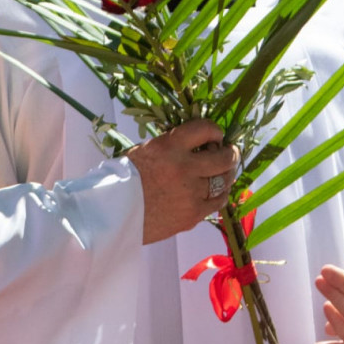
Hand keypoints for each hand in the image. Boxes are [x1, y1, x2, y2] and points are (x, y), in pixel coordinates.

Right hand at [126, 120, 237, 243]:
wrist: (111, 213)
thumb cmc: (123, 178)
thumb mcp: (145, 151)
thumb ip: (172, 146)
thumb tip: (199, 143)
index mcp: (169, 146)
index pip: (205, 129)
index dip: (215, 130)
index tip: (215, 135)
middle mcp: (184, 167)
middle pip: (224, 157)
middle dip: (231, 153)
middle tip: (230, 153)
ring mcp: (191, 193)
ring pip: (225, 181)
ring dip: (227, 174)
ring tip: (223, 172)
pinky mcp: (193, 215)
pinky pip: (218, 202)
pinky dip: (219, 194)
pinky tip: (214, 191)